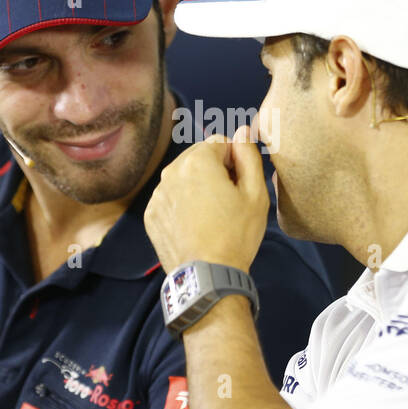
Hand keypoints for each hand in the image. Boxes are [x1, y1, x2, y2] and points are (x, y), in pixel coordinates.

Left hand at [144, 127, 269, 274]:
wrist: (207, 276)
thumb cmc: (236, 235)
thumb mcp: (256, 194)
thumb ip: (249, 155)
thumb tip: (242, 131)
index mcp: (198, 161)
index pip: (222, 142)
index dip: (236, 161)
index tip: (239, 185)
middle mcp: (171, 172)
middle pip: (200, 156)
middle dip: (215, 170)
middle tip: (227, 202)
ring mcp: (158, 194)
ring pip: (183, 177)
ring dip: (198, 187)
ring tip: (212, 216)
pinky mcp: (151, 214)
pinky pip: (171, 197)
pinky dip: (182, 205)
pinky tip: (196, 226)